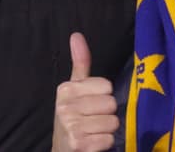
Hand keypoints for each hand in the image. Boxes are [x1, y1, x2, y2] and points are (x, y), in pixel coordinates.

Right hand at [52, 32, 117, 151]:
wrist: (62, 149)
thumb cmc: (72, 117)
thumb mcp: (74, 90)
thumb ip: (80, 63)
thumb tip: (76, 34)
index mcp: (66, 89)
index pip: (107, 86)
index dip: (104, 96)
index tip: (92, 104)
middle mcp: (65, 106)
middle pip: (111, 104)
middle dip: (106, 115)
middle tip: (93, 120)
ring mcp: (70, 126)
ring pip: (112, 122)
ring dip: (107, 130)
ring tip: (94, 131)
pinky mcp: (78, 144)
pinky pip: (108, 139)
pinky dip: (104, 143)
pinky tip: (93, 143)